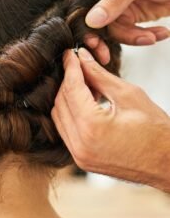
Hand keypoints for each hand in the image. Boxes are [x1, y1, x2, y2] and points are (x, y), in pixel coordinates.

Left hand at [51, 48, 169, 191]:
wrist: (167, 163)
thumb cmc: (156, 131)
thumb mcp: (128, 94)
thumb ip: (99, 75)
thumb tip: (82, 58)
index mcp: (92, 127)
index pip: (71, 89)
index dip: (71, 68)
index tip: (70, 54)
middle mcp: (80, 144)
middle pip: (61, 102)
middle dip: (68, 81)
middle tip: (80, 67)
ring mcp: (79, 155)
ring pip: (59, 116)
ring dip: (68, 97)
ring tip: (86, 85)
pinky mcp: (81, 159)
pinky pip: (65, 130)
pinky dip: (71, 113)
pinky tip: (85, 102)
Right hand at [76, 0, 169, 63]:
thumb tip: (91, 20)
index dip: (82, 20)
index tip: (91, 38)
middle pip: (90, 18)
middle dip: (103, 37)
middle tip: (104, 54)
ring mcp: (111, 3)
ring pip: (108, 30)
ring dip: (131, 37)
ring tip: (152, 36)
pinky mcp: (123, 16)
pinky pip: (123, 33)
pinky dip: (140, 37)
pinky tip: (159, 33)